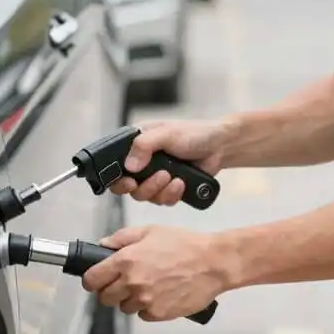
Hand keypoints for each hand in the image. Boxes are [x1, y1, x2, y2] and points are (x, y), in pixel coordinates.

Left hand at [82, 225, 232, 320]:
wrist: (213, 263)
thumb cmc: (185, 244)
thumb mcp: (151, 231)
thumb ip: (122, 238)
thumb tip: (102, 246)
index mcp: (126, 260)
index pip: (92, 280)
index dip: (93, 279)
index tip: (98, 278)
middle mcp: (132, 283)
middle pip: (104, 298)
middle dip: (112, 290)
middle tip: (126, 281)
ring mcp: (145, 301)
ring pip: (124, 307)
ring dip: (131, 299)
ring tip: (150, 285)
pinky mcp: (158, 314)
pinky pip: (143, 315)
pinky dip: (148, 307)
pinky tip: (161, 293)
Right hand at [110, 119, 227, 205]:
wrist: (219, 147)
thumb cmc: (193, 133)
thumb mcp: (167, 133)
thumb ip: (144, 145)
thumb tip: (129, 165)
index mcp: (136, 145)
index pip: (114, 164)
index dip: (117, 177)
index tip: (129, 181)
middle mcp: (142, 162)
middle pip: (126, 186)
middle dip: (143, 186)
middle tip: (159, 177)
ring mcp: (154, 177)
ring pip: (144, 196)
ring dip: (159, 190)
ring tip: (174, 177)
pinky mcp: (168, 189)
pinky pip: (161, 201)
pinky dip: (171, 195)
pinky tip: (181, 183)